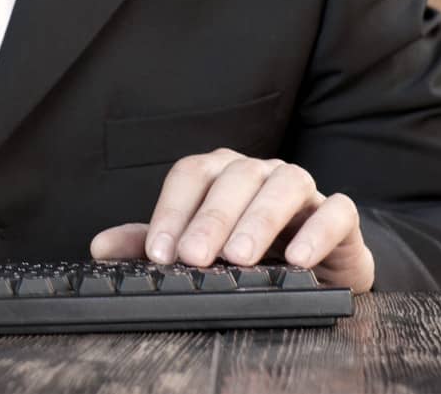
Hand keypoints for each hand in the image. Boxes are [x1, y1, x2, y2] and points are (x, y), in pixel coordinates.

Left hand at [89, 149, 374, 293]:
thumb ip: (151, 244)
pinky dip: (318, 231)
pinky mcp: (341, 214)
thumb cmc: (251, 251)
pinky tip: (299, 259)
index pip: (191, 174)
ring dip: (259, 219)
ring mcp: (303, 188)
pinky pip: (336, 210)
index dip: (172, 210)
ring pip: (284, 185)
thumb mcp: (197, 248)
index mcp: (221, 173)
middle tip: (195, 258)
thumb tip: (100, 247)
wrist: (318, 267)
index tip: (160, 253)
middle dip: (212, 218)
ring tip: (240, 258)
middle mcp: (260, 172)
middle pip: (234, 177)